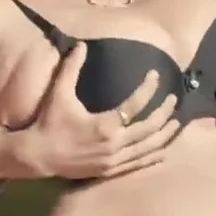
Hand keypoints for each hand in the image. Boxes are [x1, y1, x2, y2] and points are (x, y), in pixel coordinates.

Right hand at [20, 42, 179, 178]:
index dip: (148, 88)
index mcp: (105, 124)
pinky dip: (154, 155)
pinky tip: (165, 149)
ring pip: (149, 148)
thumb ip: (71, 68)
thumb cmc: (49, 122)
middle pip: (149, 127)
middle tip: (174, 98)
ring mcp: (114, 160)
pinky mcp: (111, 171)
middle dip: (164, 111)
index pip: (135, 104)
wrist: (38, 155)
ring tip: (177, 122)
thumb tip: (80, 45)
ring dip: (165, 134)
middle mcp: (114, 144)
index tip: (155, 75)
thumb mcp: (59, 93)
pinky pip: (139, 164)